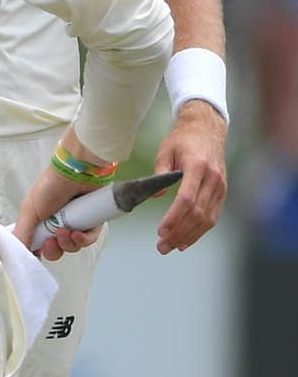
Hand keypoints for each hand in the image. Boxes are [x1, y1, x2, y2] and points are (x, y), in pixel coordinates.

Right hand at [12, 166, 105, 260]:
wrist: (76, 174)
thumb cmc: (50, 187)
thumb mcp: (29, 211)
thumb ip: (22, 233)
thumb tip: (18, 253)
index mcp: (40, 222)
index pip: (39, 245)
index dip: (39, 251)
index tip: (37, 252)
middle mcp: (57, 225)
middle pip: (56, 250)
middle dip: (54, 250)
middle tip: (52, 242)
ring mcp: (75, 224)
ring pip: (72, 247)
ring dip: (68, 243)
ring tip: (66, 231)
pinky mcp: (91, 223)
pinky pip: (89, 239)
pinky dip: (83, 239)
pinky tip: (78, 233)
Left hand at [152, 103, 227, 253]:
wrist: (207, 130)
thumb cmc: (183, 139)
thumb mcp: (165, 151)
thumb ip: (160, 174)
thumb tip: (155, 196)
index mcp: (197, 167)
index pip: (187, 198)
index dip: (174, 217)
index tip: (161, 231)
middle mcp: (213, 179)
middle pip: (197, 213)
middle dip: (179, 232)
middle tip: (162, 246)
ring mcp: (220, 187)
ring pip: (207, 218)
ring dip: (189, 235)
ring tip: (171, 246)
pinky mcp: (222, 192)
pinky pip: (212, 215)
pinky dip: (200, 230)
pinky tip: (186, 239)